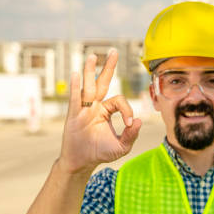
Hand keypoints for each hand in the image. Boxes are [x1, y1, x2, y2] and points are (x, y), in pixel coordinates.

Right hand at [58, 50, 141, 173]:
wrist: (82, 162)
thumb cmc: (101, 152)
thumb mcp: (121, 146)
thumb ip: (131, 134)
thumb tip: (140, 121)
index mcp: (107, 110)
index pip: (119, 101)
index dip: (127, 110)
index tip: (129, 124)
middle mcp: (95, 106)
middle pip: (102, 82)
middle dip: (109, 67)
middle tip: (114, 51)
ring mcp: (83, 109)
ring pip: (88, 87)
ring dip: (90, 72)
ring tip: (93, 56)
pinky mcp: (74, 115)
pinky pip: (76, 99)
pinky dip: (76, 87)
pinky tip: (77, 74)